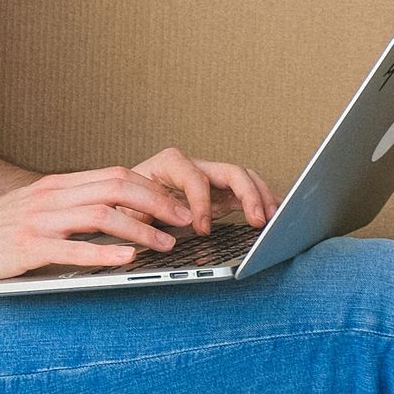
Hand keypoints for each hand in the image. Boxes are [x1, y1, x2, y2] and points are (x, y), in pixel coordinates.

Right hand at [0, 151, 274, 290]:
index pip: (114, 175)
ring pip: (102, 214)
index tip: (176, 206)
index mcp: (55, 187)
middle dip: (157, 203)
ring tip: (165, 245)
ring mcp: (38, 221)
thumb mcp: (32, 213)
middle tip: (184, 221)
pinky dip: (104, 252)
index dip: (151, 189)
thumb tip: (110, 219)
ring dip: (140, 229)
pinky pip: (73, 248)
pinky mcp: (27, 248)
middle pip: (116, 187)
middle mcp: (50, 197)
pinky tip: (127, 260)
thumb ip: (67, 211)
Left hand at [131, 147, 274, 236]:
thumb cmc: (122, 208)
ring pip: (244, 179)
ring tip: (274, 219)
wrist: (120, 205)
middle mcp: (193, 168)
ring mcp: (209, 180)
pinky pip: (245, 193)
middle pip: (230, 171)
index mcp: (167, 165)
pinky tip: (273, 216)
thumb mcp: (127, 213)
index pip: (193, 176)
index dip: (201, 201)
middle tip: (257, 221)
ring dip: (261, 197)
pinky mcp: (220, 195)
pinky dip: (261, 203)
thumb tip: (177, 226)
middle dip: (247, 195)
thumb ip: (149, 216)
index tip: (202, 228)